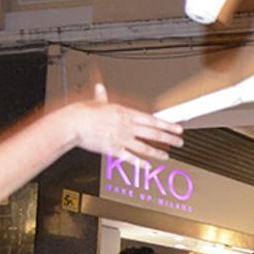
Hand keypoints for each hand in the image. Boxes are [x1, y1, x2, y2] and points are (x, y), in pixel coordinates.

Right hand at [54, 84, 182, 159]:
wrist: (73, 123)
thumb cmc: (83, 112)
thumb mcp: (96, 102)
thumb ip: (101, 96)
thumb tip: (100, 88)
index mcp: (126, 114)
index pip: (152, 120)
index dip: (168, 125)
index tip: (178, 128)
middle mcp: (127, 127)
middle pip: (153, 133)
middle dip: (169, 138)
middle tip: (180, 142)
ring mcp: (122, 139)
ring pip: (145, 147)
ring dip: (158, 152)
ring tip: (167, 156)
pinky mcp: (113, 150)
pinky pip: (130, 158)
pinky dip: (140, 163)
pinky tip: (148, 166)